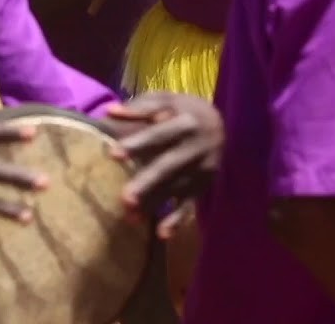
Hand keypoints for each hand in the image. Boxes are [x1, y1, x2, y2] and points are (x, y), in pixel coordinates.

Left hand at [105, 92, 223, 237]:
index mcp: (185, 123)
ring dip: (155, 204)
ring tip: (131, 217)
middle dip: (147, 183)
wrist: (225, 124)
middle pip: (169, 167)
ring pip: (176, 189)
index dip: (137, 145)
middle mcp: (197, 148)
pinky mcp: (204, 185)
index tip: (113, 154)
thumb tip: (109, 111)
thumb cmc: (185, 110)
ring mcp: (203, 169)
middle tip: (125, 198)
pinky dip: (178, 220)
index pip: (158, 135)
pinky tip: (162, 233)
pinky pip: (191, 205)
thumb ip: (139, 107)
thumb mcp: (166, 100)